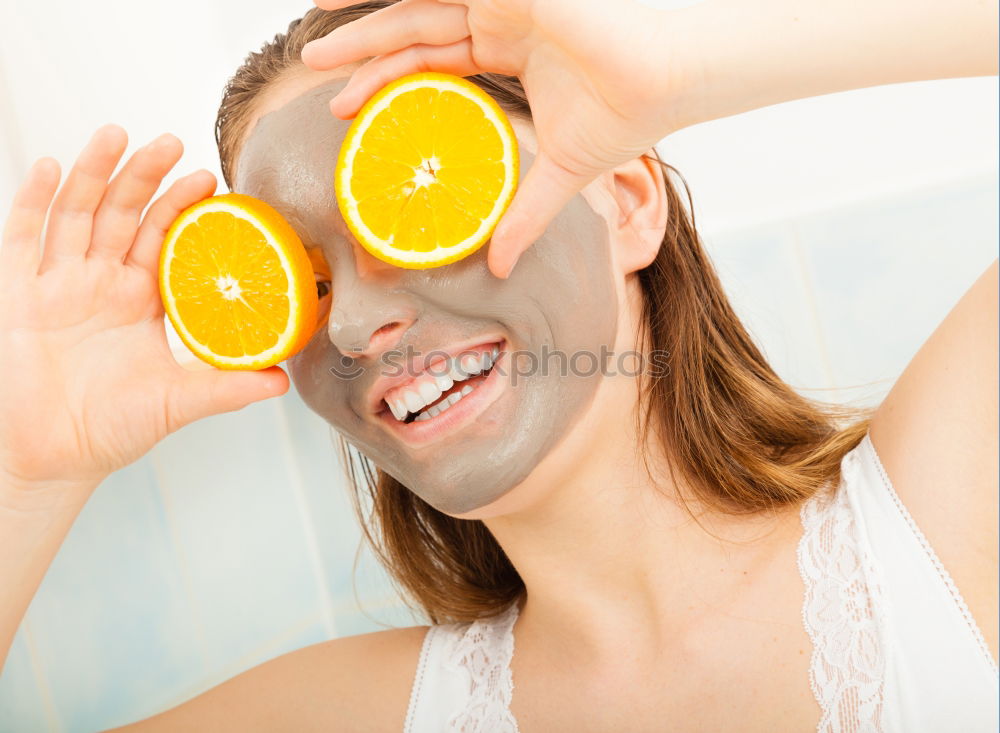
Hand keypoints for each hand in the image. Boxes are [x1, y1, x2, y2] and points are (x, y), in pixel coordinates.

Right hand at [0, 126, 288, 490]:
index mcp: (139, 301)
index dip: (181, 208)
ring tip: (117, 135)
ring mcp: (57, 285)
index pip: (162, 239)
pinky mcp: (17, 295)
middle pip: (121, 214)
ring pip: (75, 214)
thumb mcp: (177, 402)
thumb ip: (227, 387)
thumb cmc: (111, 429)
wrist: (52, 458)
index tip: (208, 179)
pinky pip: (22, 239)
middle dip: (144, 176)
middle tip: (170, 140)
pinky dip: (32, 202)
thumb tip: (283, 380)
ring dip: (93, 173)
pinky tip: (48, 167)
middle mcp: (100, 283)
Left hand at [301, 0, 690, 277]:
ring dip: (364, 22)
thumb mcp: (558, 173)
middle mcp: (501, 20)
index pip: (434, 65)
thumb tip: (502, 269)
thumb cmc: (625, 117)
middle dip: (364, 53)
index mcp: (510, 53)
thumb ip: (524, 215)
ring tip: (315, 41)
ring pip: (418, 4)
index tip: (348, 112)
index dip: (389, 84)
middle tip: (316, 71)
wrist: (665, 78)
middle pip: (416, 32)